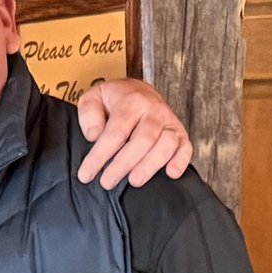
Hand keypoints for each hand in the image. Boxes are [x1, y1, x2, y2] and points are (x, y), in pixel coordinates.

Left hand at [73, 77, 192, 189]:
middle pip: (142, 141)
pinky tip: (171, 174)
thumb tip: (94, 136)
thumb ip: (89, 115)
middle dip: (123, 165)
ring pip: (166, 144)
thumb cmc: (113, 100)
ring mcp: (169, 121)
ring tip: (134, 181)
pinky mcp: (180, 132)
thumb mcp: (92, 98)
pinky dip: (181, 161)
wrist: (138, 90)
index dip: (100, 156)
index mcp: (131, 101)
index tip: (86, 174)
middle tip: (107, 182)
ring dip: (150, 165)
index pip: (116, 133)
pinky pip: (185, 147)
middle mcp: (154, 111)